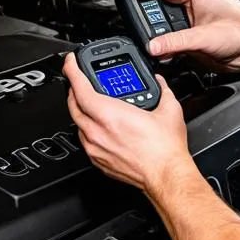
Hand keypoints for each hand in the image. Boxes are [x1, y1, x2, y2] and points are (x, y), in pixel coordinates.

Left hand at [62, 52, 192, 192]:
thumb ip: (162, 90)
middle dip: (73, 89)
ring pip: (76, 122)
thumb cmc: (164, 149)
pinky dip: (86, 128)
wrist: (166, 176)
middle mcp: (97, 131)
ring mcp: (95, 147)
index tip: (71, 63)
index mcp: (110, 114)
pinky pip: (84, 139)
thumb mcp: (169, 110)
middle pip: (73, 104)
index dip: (72, 70)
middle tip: (79, 81)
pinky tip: (98, 125)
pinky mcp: (97, 160)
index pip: (79, 87)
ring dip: (80, 109)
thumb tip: (159, 82)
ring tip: (89, 102)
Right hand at [142, 0, 239, 70]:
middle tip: (138, 28)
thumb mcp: (205, 37)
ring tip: (151, 42)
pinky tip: (161, 50)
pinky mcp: (189, 32)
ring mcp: (189, 16)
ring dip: (156, 32)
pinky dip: (163, 42)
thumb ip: (176, 41)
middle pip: (157, 4)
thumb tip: (153, 45)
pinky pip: (168, 34)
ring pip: (161, 21)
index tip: (127, 1)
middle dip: (147, 17)